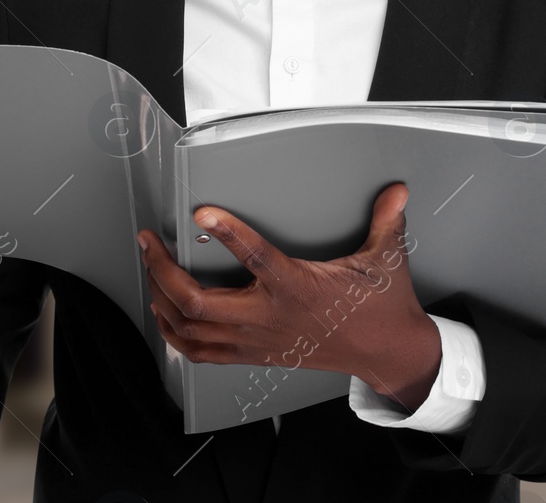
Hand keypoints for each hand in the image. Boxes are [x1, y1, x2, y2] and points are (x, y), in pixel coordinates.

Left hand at [138, 182, 442, 410]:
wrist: (387, 355)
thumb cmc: (379, 308)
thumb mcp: (385, 260)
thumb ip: (385, 221)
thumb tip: (396, 190)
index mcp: (299, 288)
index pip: (256, 258)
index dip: (227, 233)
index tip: (202, 211)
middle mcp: (270, 317)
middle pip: (199, 303)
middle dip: (163, 271)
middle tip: (149, 242)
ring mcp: (257, 340)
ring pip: (192, 329)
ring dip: (161, 299)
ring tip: (149, 269)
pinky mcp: (254, 354)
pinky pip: (201, 352)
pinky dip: (175, 334)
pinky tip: (163, 313)